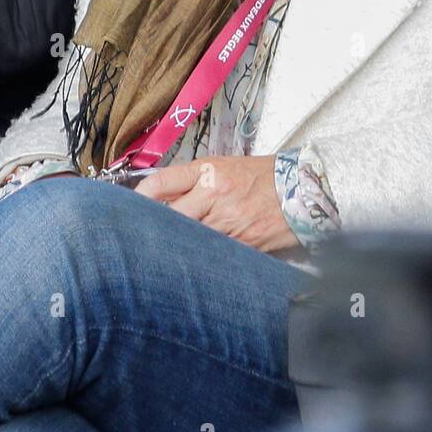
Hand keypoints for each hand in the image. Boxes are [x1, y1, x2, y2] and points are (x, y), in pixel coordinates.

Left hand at [134, 155, 299, 253]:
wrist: (303, 189)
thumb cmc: (264, 176)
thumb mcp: (225, 167)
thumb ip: (193, 181)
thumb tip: (161, 197)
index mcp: (209, 171)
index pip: (161, 182)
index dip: (139, 198)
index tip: (129, 208)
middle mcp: (214, 194)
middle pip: (168, 217)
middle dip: (153, 229)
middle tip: (137, 240)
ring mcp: (227, 222)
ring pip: (187, 240)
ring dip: (174, 248)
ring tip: (160, 256)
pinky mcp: (241, 244)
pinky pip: (211, 255)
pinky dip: (201, 259)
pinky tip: (194, 265)